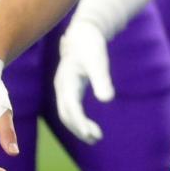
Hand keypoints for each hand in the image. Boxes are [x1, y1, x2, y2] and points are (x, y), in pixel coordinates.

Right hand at [54, 20, 113, 143]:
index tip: (91, 135)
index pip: (70, 108)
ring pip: (67, 112)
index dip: (80, 123)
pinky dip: (79, 119)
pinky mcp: (69, 87)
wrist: (83, 31)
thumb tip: (108, 99)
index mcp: (66, 81)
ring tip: (96, 137)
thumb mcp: (98, 61)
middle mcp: (62, 86)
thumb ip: (102, 80)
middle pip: (66, 114)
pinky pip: (71, 108)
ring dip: (79, 126)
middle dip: (79, 128)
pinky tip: (90, 125)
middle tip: (96, 138)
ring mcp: (64, 87)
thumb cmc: (91, 45)